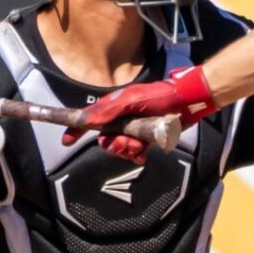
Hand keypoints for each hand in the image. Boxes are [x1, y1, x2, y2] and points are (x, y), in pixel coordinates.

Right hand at [60, 67, 214, 163]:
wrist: (187, 103)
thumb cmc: (160, 97)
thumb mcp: (133, 99)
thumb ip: (110, 111)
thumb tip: (88, 121)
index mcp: (114, 107)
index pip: (89, 118)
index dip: (76, 129)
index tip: (66, 141)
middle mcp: (120, 119)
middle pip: (105, 140)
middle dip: (115, 145)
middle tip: (129, 143)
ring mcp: (133, 129)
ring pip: (119, 148)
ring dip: (129, 149)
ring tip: (142, 145)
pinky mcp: (145, 138)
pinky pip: (133, 153)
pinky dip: (137, 155)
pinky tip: (145, 153)